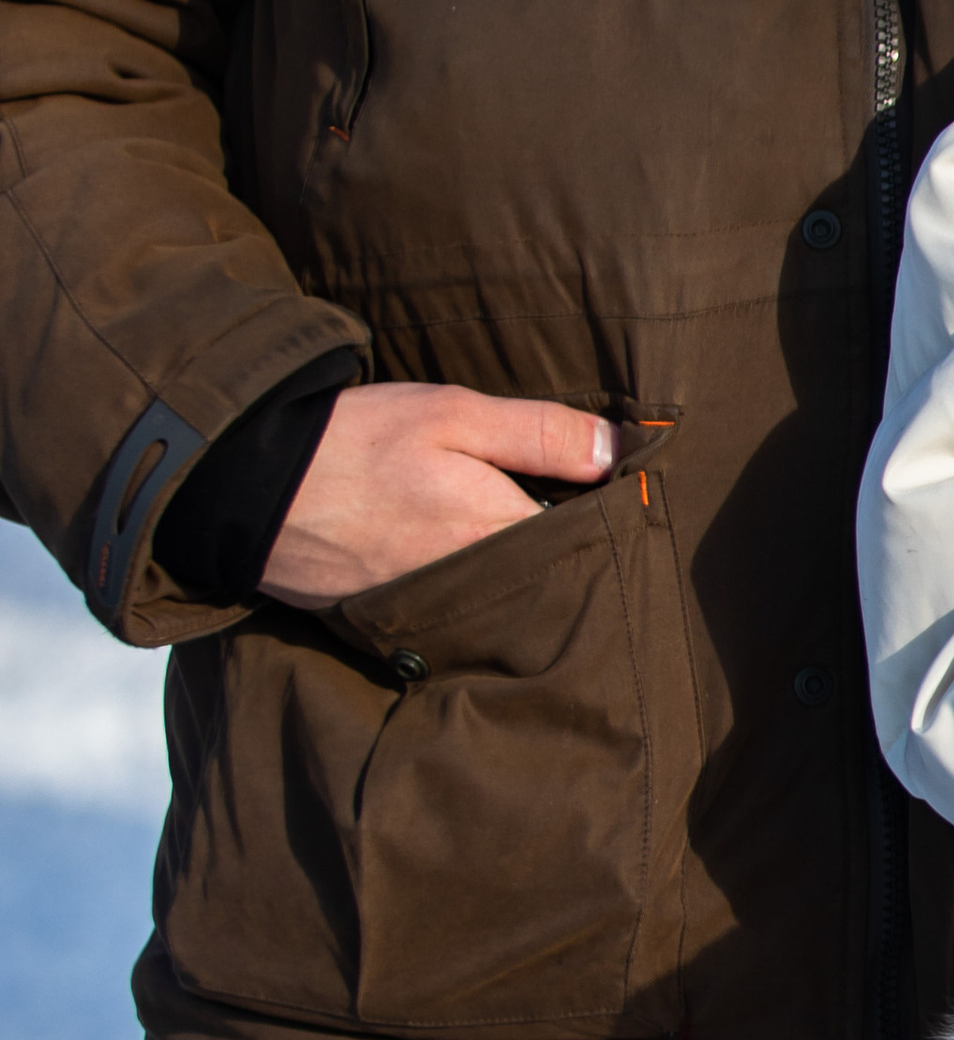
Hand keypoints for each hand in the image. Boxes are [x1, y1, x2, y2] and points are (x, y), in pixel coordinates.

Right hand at [260, 384, 617, 608]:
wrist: (248, 490)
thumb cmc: (358, 441)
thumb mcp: (452, 415)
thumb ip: (539, 434)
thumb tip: (618, 450)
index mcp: (496, 534)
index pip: (580, 540)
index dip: (597, 515)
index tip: (604, 494)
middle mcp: (472, 590)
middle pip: (543, 579)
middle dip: (559, 551)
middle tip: (559, 512)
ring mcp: (429, 616)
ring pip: (500, 599)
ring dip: (511, 575)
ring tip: (506, 537)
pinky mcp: (391, 624)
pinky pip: (450, 615)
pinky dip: (461, 593)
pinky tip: (456, 562)